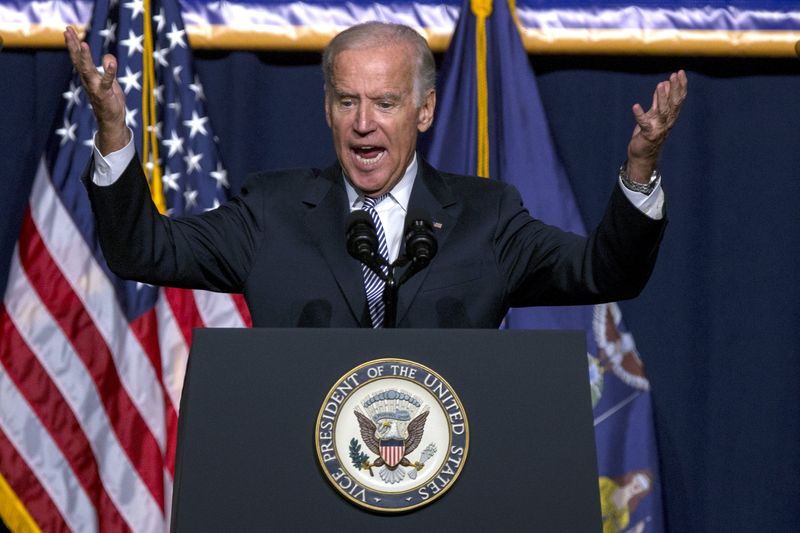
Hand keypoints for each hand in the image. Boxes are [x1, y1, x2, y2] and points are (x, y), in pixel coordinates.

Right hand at [63, 26, 129, 153]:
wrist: (111, 120)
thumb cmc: (109, 100)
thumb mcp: (110, 81)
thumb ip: (108, 68)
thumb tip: (108, 57)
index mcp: (88, 76)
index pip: (78, 57)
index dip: (73, 44)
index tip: (68, 30)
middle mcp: (88, 80)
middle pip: (78, 60)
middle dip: (73, 45)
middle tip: (67, 30)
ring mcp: (95, 87)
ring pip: (88, 70)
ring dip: (85, 57)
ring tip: (83, 43)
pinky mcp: (105, 94)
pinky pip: (107, 81)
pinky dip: (109, 72)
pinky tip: (111, 62)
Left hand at [626, 70, 687, 182]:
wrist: (643, 153)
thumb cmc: (648, 132)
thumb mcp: (654, 114)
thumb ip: (658, 100)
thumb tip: (664, 83)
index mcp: (670, 115)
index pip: (679, 98)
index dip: (681, 85)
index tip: (680, 72)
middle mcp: (667, 121)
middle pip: (674, 103)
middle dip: (675, 88)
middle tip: (674, 74)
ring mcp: (658, 128)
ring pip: (662, 111)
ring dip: (662, 98)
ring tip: (660, 84)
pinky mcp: (648, 134)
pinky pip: (644, 123)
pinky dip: (639, 114)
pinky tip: (635, 106)